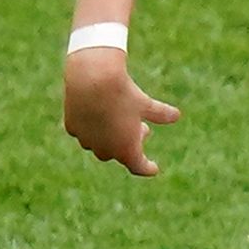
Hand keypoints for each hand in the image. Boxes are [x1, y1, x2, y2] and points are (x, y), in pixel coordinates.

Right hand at [62, 49, 179, 176]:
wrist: (92, 79)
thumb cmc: (124, 94)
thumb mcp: (146, 104)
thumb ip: (161, 114)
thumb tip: (176, 116)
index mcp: (126, 150)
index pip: (138, 166)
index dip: (147, 168)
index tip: (153, 169)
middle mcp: (104, 150)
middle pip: (118, 153)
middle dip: (130, 145)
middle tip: (143, 129)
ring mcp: (86, 140)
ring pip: (99, 145)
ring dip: (110, 139)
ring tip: (120, 123)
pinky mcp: (72, 128)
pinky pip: (83, 134)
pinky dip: (92, 129)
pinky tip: (97, 117)